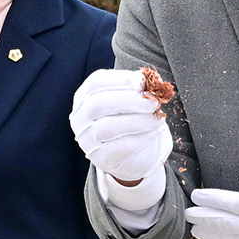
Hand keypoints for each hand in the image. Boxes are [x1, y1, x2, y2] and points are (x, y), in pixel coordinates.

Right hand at [70, 69, 171, 202]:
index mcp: (84, 97)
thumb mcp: (130, 100)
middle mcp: (80, 118)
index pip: (96, 82)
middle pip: (98, 104)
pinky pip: (120, 147)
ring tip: (158, 118)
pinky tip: (155, 132)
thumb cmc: (129, 119)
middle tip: (154, 102)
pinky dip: (141, 138)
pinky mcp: (100, 158)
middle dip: (130, 100)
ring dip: (138, 121)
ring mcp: (87, 139)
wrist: (132, 154)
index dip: (120, 79)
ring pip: (108, 127)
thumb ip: (136, 89)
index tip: (143, 81)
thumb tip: (149, 80)